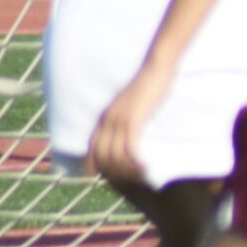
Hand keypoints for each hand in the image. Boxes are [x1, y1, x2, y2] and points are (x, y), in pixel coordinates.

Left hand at [89, 68, 171, 185]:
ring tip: (141, 175)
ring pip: (115, 156)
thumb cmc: (149, 84)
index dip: (90, 165)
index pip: (91, 148)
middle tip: (131, 179)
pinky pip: (129, 150)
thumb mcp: (131, 103)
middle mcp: (108, 121)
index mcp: (105, 117)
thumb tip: (129, 131)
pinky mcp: (133, 121)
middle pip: (102, 156)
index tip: (96, 176)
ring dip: (127, 170)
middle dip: (114, 172)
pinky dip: (136, 162)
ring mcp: (119, 121)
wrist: (156, 68)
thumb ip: (126, 117)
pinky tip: (146, 167)